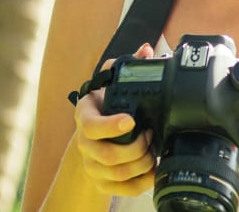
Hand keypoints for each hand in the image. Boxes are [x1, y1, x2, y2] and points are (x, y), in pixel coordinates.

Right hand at [74, 43, 155, 195]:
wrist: (95, 133)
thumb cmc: (106, 105)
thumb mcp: (112, 82)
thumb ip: (127, 64)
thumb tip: (146, 50)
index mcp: (85, 116)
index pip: (91, 126)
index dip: (111, 126)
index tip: (132, 120)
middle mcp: (85, 143)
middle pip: (108, 156)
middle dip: (136, 148)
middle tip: (150, 135)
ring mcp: (92, 165)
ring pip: (118, 174)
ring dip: (141, 163)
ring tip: (153, 151)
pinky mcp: (102, 181)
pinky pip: (122, 189)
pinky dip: (141, 182)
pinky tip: (152, 170)